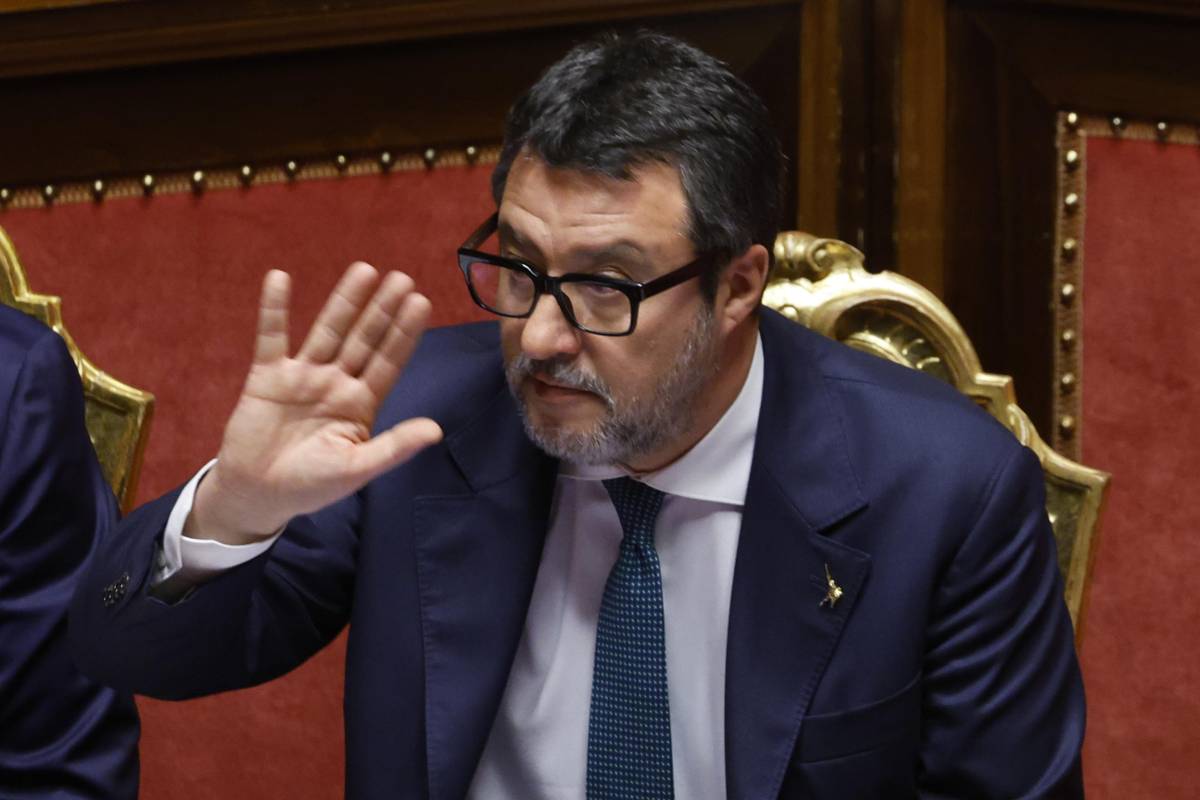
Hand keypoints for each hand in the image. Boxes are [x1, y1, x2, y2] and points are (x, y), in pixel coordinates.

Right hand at [188, 263, 443, 543]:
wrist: (258, 494)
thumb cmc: (312, 485)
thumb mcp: (357, 469)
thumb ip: (393, 447)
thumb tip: (436, 431)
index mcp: (361, 403)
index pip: (388, 361)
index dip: (404, 333)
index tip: (422, 303)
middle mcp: (337, 382)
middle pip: (364, 339)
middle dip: (382, 310)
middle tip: (403, 277)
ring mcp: (303, 375)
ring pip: (328, 331)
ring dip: (344, 301)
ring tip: (364, 269)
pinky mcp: (267, 376)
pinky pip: (271, 337)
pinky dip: (274, 309)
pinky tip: (279, 277)